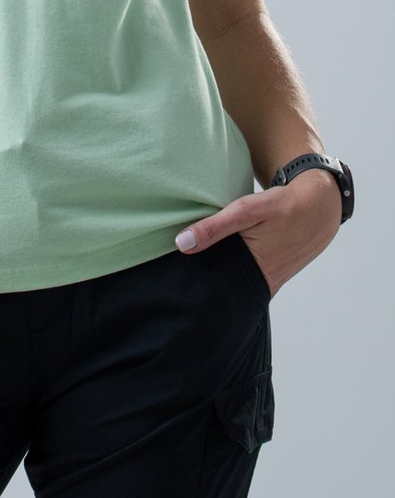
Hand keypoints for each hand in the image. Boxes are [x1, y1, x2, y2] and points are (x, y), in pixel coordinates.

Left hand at [173, 166, 342, 296]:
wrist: (320, 205)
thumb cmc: (283, 205)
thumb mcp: (247, 210)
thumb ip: (214, 227)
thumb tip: (181, 243)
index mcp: (257, 273)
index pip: (220, 293)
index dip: (199, 291)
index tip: (178, 289)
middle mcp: (265, 284)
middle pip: (228, 292)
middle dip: (208, 288)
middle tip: (182, 283)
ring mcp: (272, 281)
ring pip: (239, 285)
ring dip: (223, 280)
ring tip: (196, 275)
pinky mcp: (275, 273)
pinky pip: (250, 278)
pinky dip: (237, 272)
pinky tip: (223, 263)